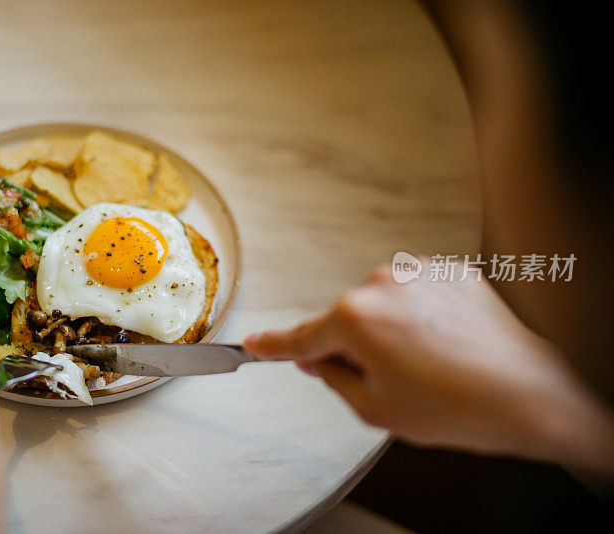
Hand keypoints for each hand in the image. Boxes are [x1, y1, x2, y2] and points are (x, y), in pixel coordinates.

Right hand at [244, 265, 613, 476]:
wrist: (528, 394)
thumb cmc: (458, 406)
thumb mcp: (374, 408)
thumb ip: (331, 377)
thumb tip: (317, 359)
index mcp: (355, 317)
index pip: (302, 336)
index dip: (274, 346)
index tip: (253, 343)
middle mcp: (382, 284)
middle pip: (345, 319)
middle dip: (355, 346)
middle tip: (392, 380)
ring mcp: (419, 272)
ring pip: (383, 305)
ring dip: (391, 329)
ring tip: (430, 364)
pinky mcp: (450, 271)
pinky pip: (417, 294)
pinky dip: (422, 317)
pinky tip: (447, 344)